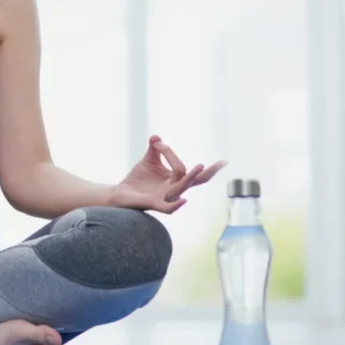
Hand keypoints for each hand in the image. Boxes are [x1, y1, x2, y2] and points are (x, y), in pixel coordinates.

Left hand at [110, 135, 226, 213]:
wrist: (121, 193)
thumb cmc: (138, 179)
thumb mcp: (148, 160)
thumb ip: (154, 149)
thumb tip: (156, 136)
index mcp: (175, 179)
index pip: (184, 167)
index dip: (171, 153)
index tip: (158, 143)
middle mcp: (174, 189)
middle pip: (195, 181)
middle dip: (209, 172)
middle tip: (223, 162)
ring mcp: (165, 197)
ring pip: (182, 188)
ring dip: (191, 177)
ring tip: (200, 166)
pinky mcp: (153, 204)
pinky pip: (168, 208)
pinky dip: (176, 206)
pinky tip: (183, 200)